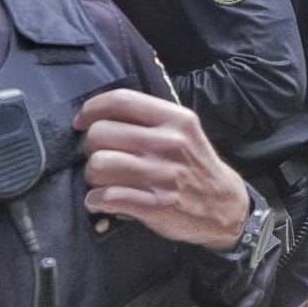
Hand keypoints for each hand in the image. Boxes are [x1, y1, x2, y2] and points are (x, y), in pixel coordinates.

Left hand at [77, 89, 251, 252]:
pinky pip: (106, 196)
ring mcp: (163, 175)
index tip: (82, 121)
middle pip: (100, 134)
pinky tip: (102, 200)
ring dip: (92, 176)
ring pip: (98, 165)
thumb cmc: (195, 166)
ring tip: (102, 181)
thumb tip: (99, 116)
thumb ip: (150, 121)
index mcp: (176, 120)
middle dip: (91, 148)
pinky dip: (96, 200)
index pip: (121, 100)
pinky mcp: (156, 205)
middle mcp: (169, 143)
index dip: (92, 109)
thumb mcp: (184, 133)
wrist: (224, 206)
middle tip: (101, 157)